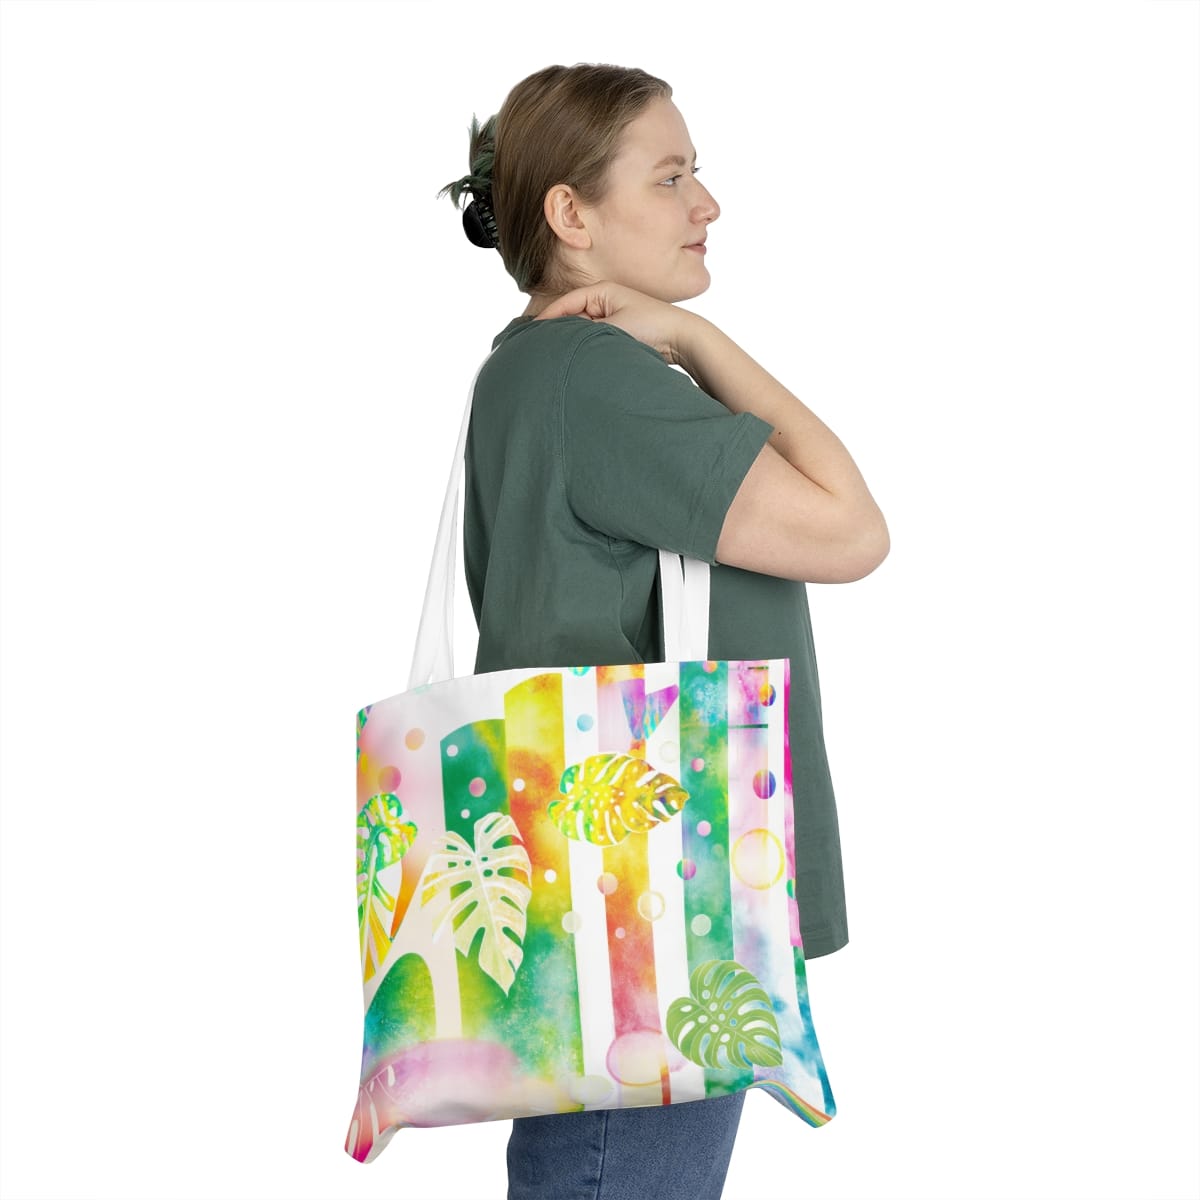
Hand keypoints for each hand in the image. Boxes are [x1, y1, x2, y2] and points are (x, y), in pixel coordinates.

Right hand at [532, 281, 697, 367]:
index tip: (531, 333)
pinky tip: (575, 360)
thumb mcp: (614, 328)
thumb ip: (585, 332)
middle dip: (557, 332)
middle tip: (538, 348)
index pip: (565, 303)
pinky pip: (593, 339)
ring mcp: (610, 317)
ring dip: (571, 342)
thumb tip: (561, 339)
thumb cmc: (653, 327)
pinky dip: (584, 348)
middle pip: (571, 317)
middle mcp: (604, 301)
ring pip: (581, 331)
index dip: (546, 318)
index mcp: (602, 290)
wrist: (683, 339)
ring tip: (554, 356)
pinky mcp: (618, 333)